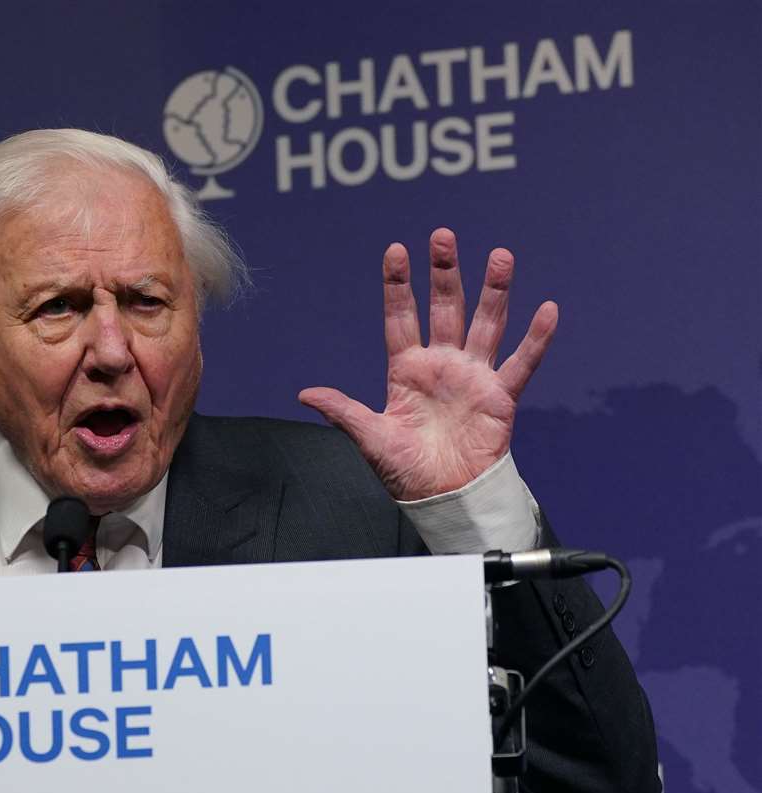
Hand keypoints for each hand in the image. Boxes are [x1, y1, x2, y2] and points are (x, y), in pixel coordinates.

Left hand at [298, 228, 556, 500]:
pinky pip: (521, 363)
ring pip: (486, 324)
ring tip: (501, 256)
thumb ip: (343, 411)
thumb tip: (304, 394)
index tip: (395, 251)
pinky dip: (536, 339)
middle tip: (443, 236)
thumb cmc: (405, 471)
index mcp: (407, 371)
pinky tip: (548, 310)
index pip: (400, 318)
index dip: (398, 286)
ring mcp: (473, 376)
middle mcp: (441, 365)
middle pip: (444, 309)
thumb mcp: (370, 438)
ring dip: (494, 291)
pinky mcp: (500, 396)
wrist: (443, 497)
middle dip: (444, 273)